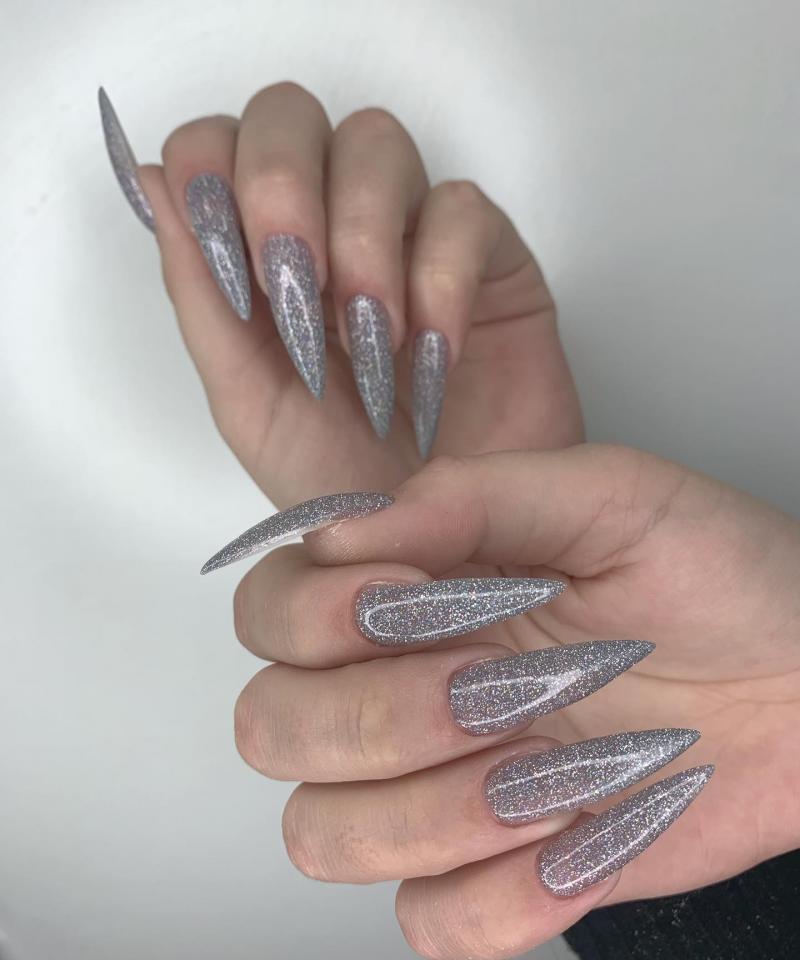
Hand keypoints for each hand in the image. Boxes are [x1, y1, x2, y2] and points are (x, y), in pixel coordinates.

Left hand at [100, 81, 582, 506]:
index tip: (234, 264)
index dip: (212, 176)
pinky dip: (441, 276)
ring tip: (373, 338)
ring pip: (377, 143)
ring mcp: (410, 235)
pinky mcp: (488, 258)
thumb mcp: (247, 400)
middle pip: (290, 115)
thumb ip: (200, 295)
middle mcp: (328, 228)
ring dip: (362, 239)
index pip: (214, 148)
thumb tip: (149, 179)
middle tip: (297, 283)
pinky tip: (432, 351)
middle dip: (281, 186)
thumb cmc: (342, 482)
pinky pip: (463, 209)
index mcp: (258, 259)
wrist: (438, 542)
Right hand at [227, 444, 799, 959]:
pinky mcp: (501, 871)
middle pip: (272, 729)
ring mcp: (446, 787)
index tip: (408, 596)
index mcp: (417, 594)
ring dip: (424, 813)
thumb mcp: (609, 498)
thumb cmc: (720, 576)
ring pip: (322, 835)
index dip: (309, 616)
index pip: (271, 612)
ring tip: (542, 773)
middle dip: (370, 718)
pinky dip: (490, 899)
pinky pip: (427, 920)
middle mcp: (407, 689)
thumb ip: (476, 496)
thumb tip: (348, 530)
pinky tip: (573, 845)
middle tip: (489, 690)